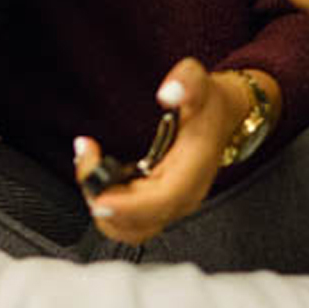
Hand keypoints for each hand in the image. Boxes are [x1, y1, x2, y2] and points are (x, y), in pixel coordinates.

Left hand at [69, 58, 255, 245]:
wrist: (221, 116)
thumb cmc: (209, 104)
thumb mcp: (199, 81)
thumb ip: (187, 81)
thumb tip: (168, 92)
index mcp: (194, 171)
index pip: (163, 201)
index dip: (129, 207)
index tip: (100, 199)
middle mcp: (183, 196)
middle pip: (139, 222)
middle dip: (102, 199)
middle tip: (86, 158)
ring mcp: (169, 203)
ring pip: (129, 228)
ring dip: (100, 203)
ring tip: (89, 161)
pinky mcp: (156, 203)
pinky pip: (127, 219)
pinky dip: (105, 202)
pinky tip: (97, 170)